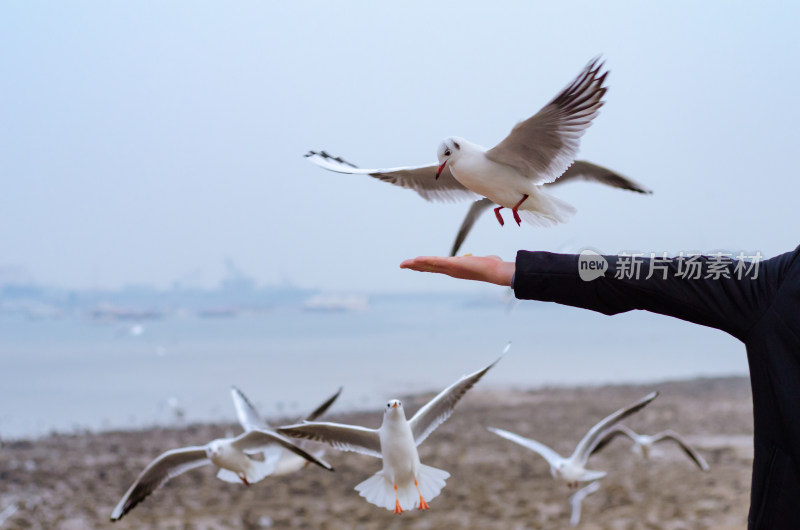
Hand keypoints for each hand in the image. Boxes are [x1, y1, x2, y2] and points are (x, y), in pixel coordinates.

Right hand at [399, 255, 514, 286]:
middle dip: (415, 267)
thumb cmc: (493, 266)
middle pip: (429, 268)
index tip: (416, 265)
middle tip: (403, 265)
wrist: (495, 271)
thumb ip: (487, 260)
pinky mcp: (453, 264)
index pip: (437, 267)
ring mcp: (451, 268)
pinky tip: (415, 260)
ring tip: (404, 264)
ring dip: (416, 264)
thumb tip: (493, 259)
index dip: (425, 266)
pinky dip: (425, 261)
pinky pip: (435, 262)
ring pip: (429, 265)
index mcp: (455, 270)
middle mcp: (451, 271)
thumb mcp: (486, 261)